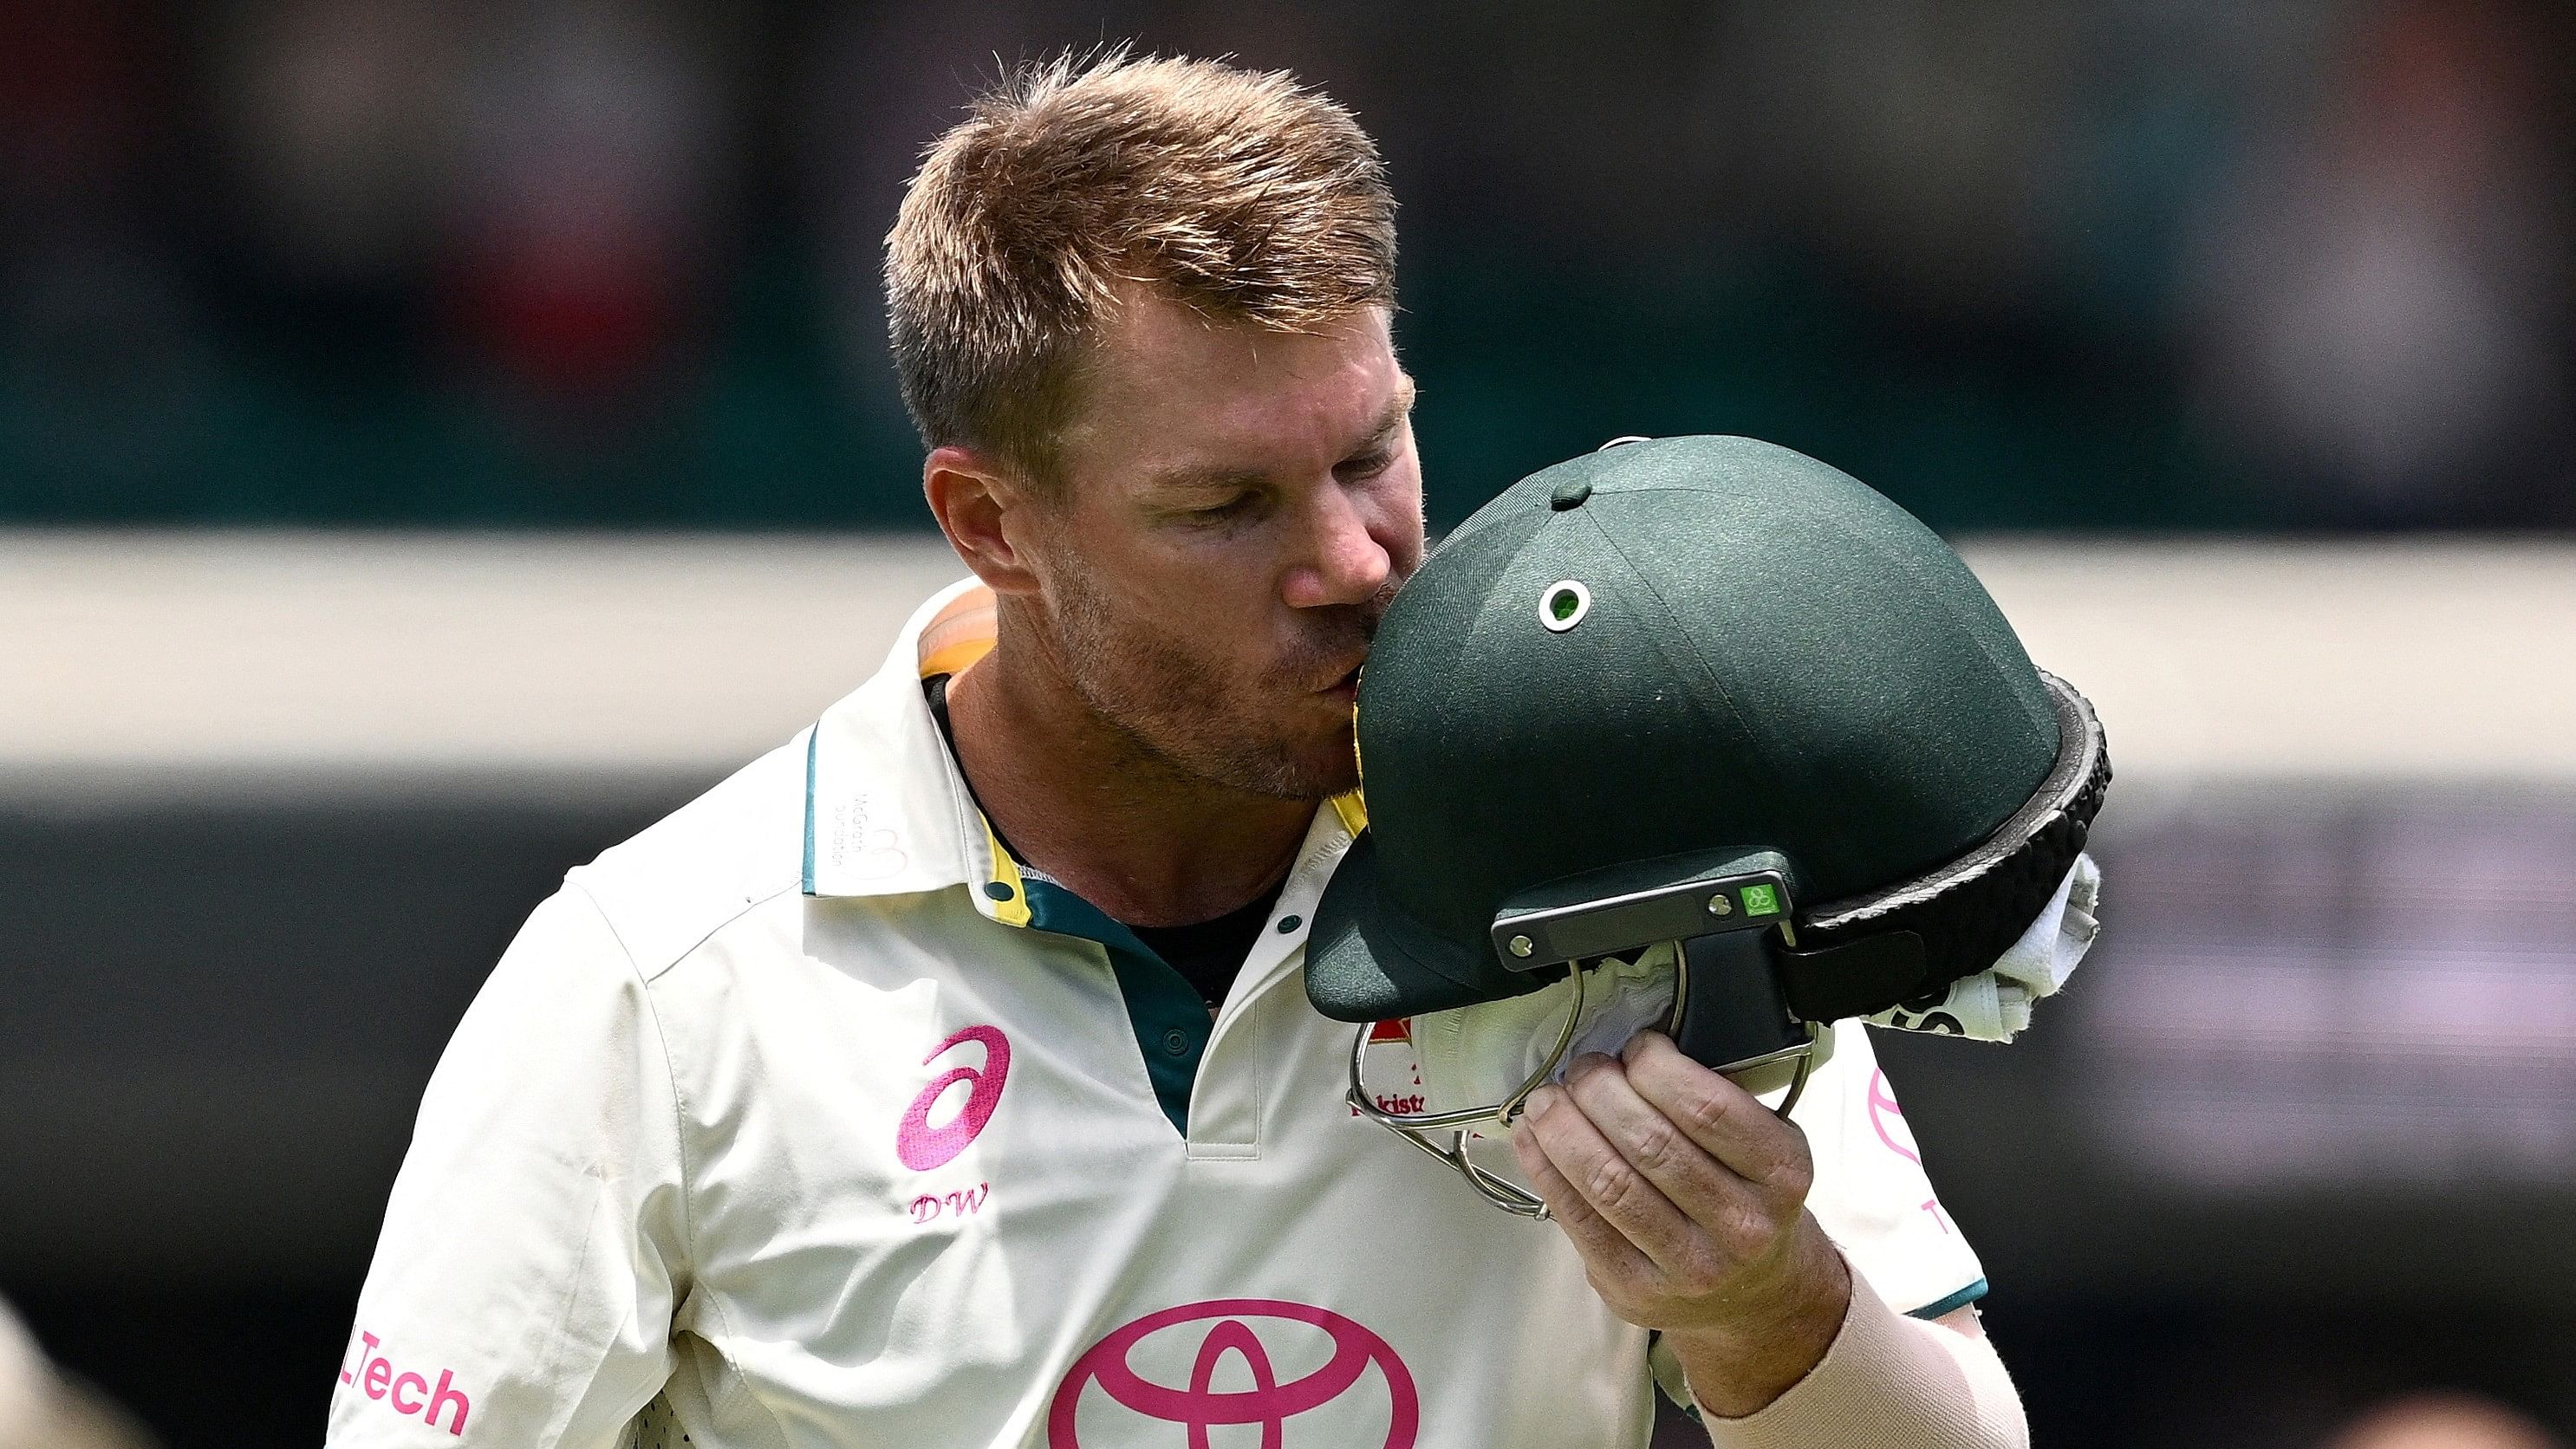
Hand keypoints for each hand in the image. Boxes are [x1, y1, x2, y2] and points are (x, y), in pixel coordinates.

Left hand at [1509, 1029, 1851, 1415]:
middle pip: (1650, 1143)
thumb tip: (1629, 1050)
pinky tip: (1533, 1138)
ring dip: (1563, 1129)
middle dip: (1599, 1092)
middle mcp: (1742, 1225)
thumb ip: (1713, 1099)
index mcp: (1781, 1173)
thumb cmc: (1745, 1198)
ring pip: (1610, 1182)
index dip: (1654, 1067)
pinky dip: (1547, 1170)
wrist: (1756, 1294)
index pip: (1706, 1108)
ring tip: (1547, 1100)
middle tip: (1582, 1069)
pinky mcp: (1638, 1289)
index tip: (1634, 1048)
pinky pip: (1580, 1221)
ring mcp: (1690, 1266)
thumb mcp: (1761, 1145)